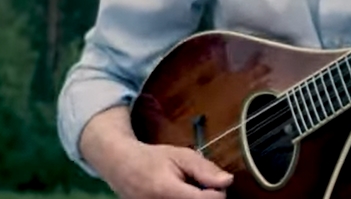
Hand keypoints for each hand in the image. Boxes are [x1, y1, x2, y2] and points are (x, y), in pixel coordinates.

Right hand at [101, 140, 232, 198]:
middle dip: (207, 197)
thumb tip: (228, 181)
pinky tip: (181, 196)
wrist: (122, 168)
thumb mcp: (181, 155)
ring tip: (188, 190)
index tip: (214, 182)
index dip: (217, 191)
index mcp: (166, 190)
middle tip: (201, 185)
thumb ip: (204, 169)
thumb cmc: (153, 159)